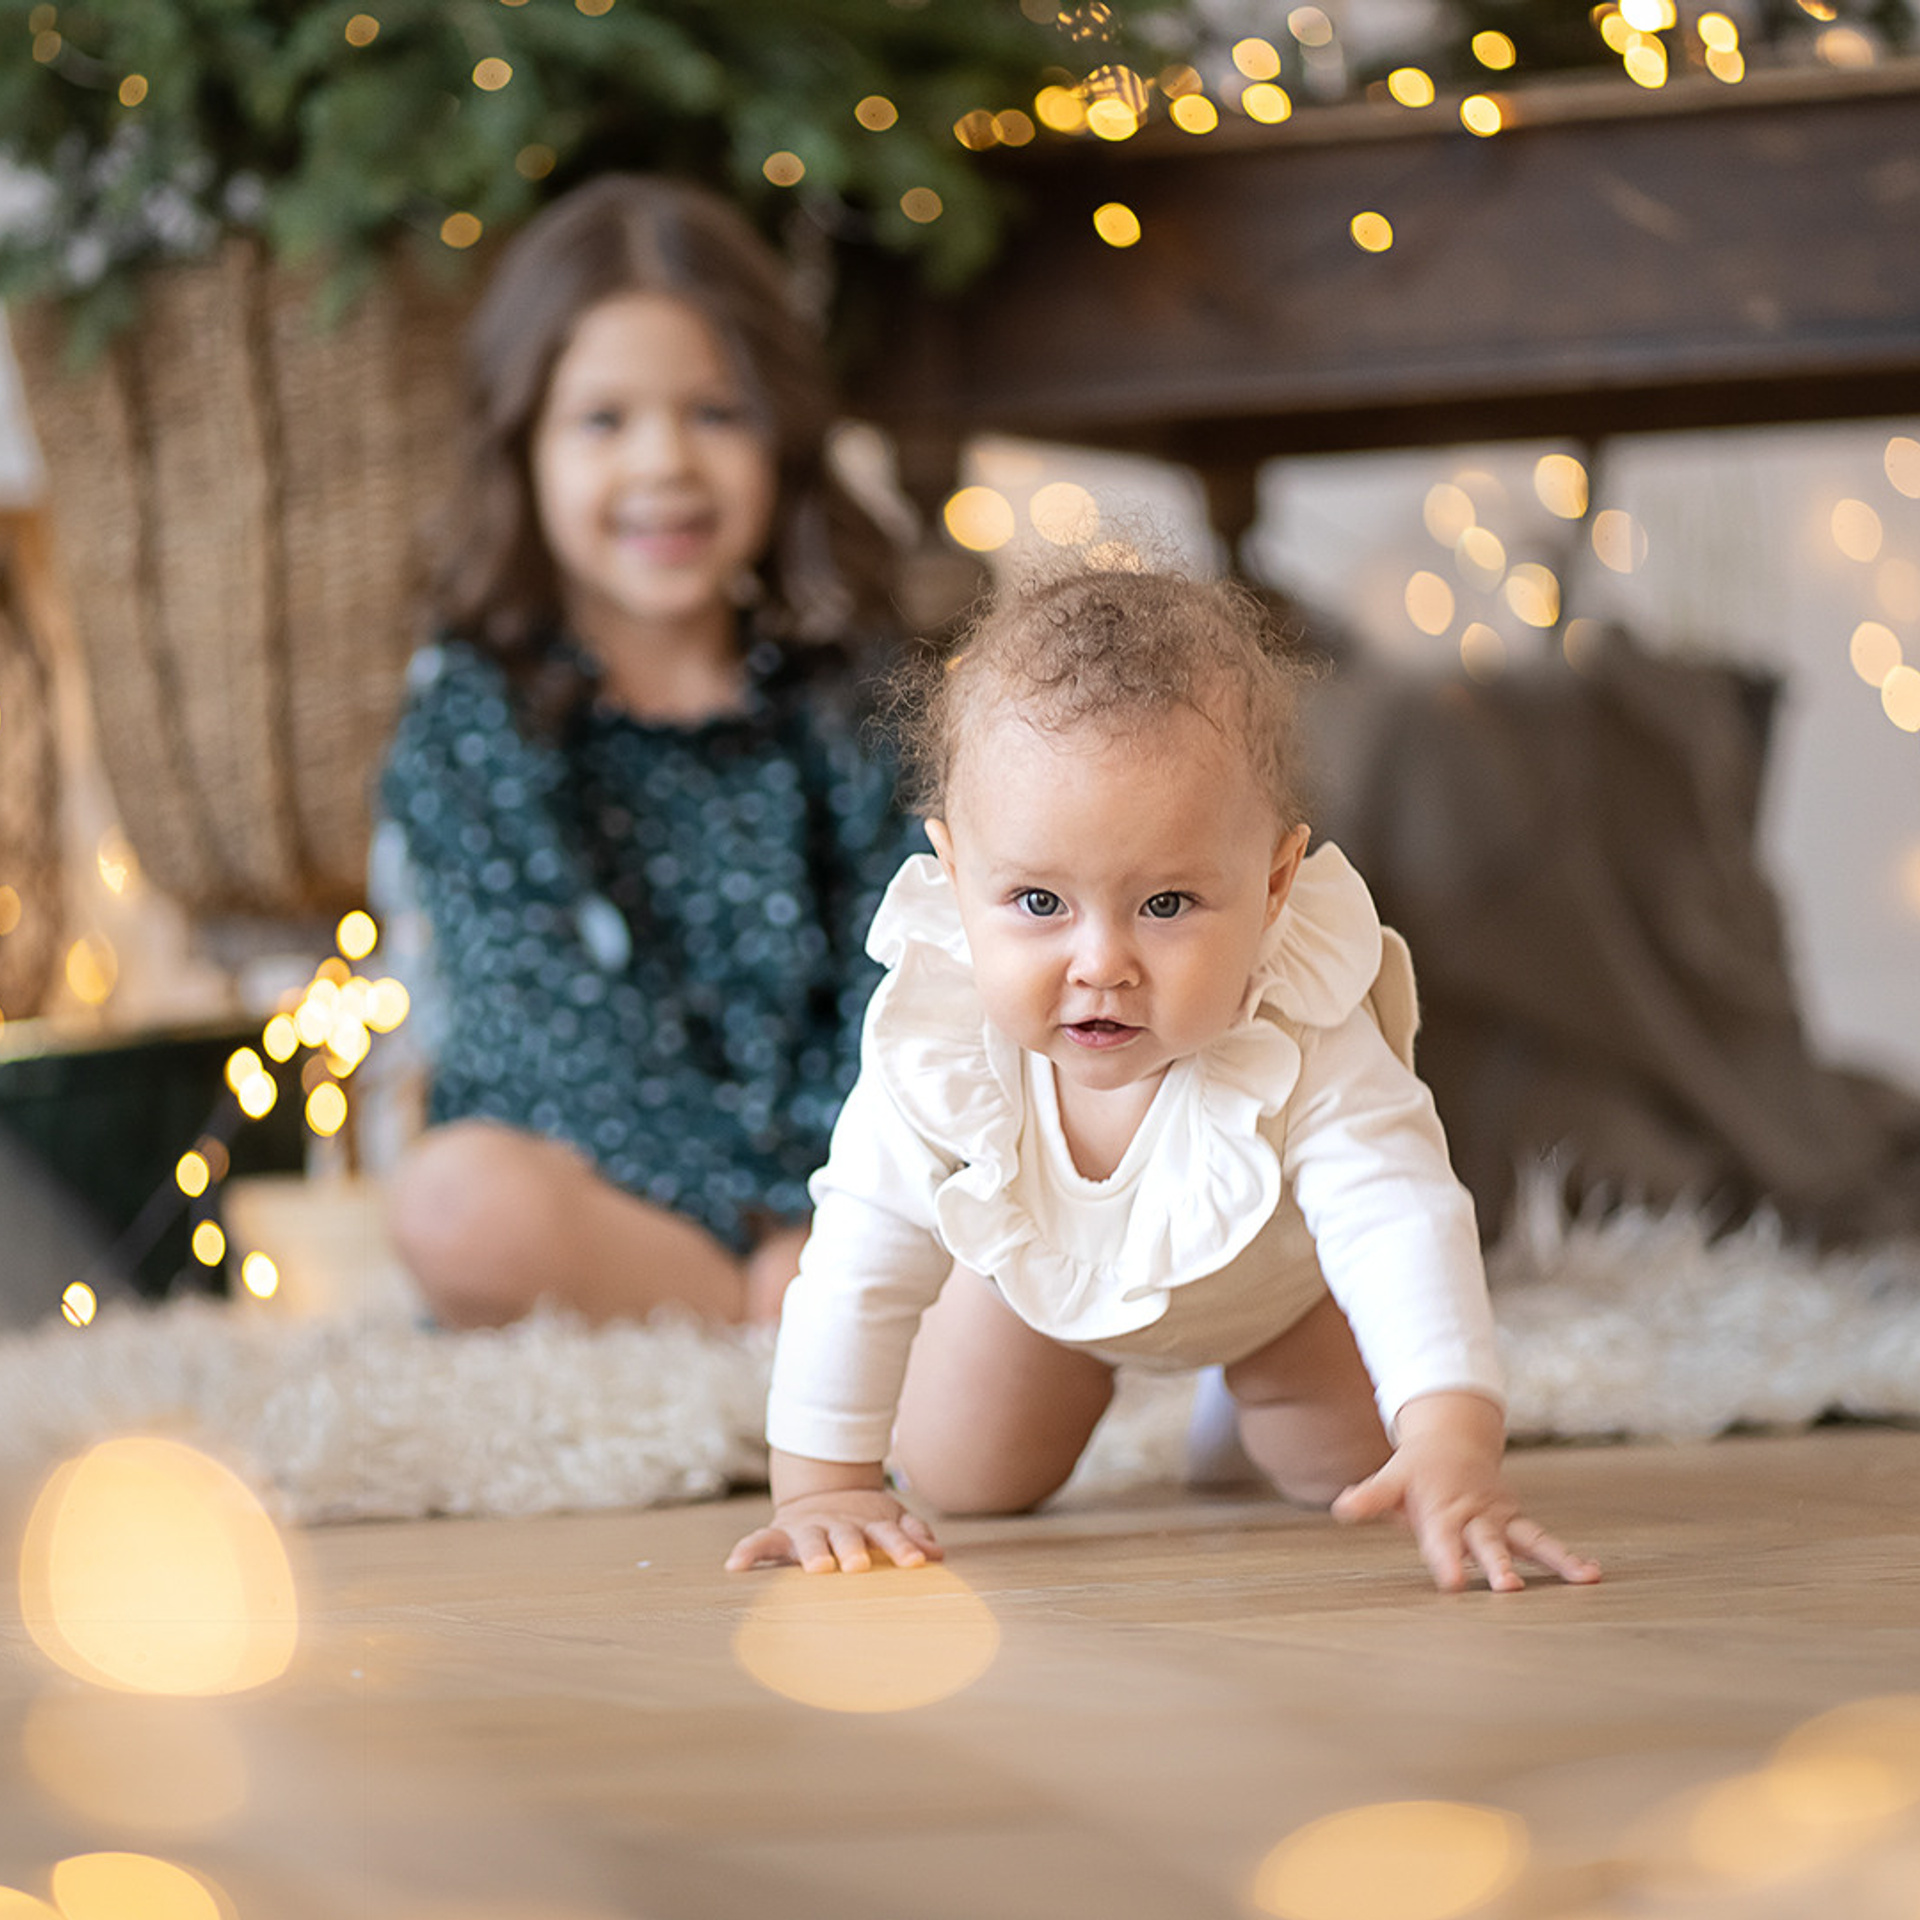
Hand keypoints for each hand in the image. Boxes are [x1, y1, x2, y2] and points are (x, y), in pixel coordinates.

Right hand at [726, 1487, 942, 1573]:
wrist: (823, 1493)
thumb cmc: (865, 1520)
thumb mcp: (891, 1519)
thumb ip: (912, 1534)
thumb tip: (937, 1553)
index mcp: (869, 1523)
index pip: (889, 1534)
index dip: (902, 1548)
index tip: (916, 1563)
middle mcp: (838, 1524)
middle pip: (847, 1536)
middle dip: (853, 1549)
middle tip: (859, 1565)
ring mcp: (808, 1527)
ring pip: (810, 1540)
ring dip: (812, 1552)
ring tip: (815, 1568)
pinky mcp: (780, 1533)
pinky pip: (759, 1542)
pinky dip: (747, 1552)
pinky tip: (735, 1567)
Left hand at [1330, 1392, 1600, 1592]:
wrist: (1452, 1439)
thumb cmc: (1416, 1471)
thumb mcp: (1390, 1479)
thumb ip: (1369, 1497)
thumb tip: (1341, 1507)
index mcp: (1441, 1510)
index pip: (1442, 1541)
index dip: (1448, 1561)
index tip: (1455, 1585)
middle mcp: (1474, 1516)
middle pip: (1488, 1543)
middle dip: (1499, 1565)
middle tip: (1510, 1589)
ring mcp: (1500, 1518)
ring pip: (1529, 1540)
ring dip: (1553, 1560)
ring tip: (1583, 1579)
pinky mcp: (1516, 1520)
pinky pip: (1544, 1540)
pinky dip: (1567, 1556)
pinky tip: (1592, 1576)